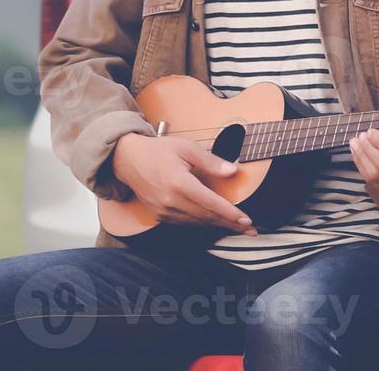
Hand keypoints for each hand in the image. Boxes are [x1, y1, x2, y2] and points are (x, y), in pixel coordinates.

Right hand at [108, 132, 256, 234]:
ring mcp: (164, 211)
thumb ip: (210, 161)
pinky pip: (186, 223)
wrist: (128, 160)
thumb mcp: (186, 148)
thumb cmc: (158, 151)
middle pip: (207, 217)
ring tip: (236, 226)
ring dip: (218, 225)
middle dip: (231, 224)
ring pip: (197, 222)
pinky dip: (202, 223)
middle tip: (250, 230)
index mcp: (179, 183)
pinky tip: (213, 221)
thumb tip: (232, 171)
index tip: (247, 221)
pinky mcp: (160, 215)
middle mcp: (171, 201)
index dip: (231, 214)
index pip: (212, 203)